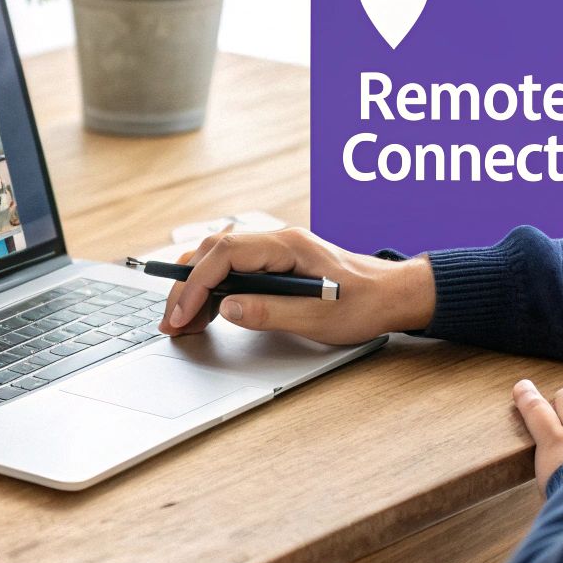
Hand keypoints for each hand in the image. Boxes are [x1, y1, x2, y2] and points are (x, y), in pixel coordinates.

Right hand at [158, 227, 435, 344]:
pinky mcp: (273, 263)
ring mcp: (273, 250)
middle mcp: (275, 240)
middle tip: (170, 322)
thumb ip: (271, 311)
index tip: (182, 314)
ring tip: (179, 322)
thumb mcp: (320, 317)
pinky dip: (211, 288)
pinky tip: (203, 312)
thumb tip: (227, 308)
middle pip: (212, 252)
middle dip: (186, 286)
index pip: (225, 254)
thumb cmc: (365, 303)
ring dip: (194, 287)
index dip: (197, 283)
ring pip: (217, 258)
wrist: (392, 294)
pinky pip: (231, 268)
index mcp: (287, 245)